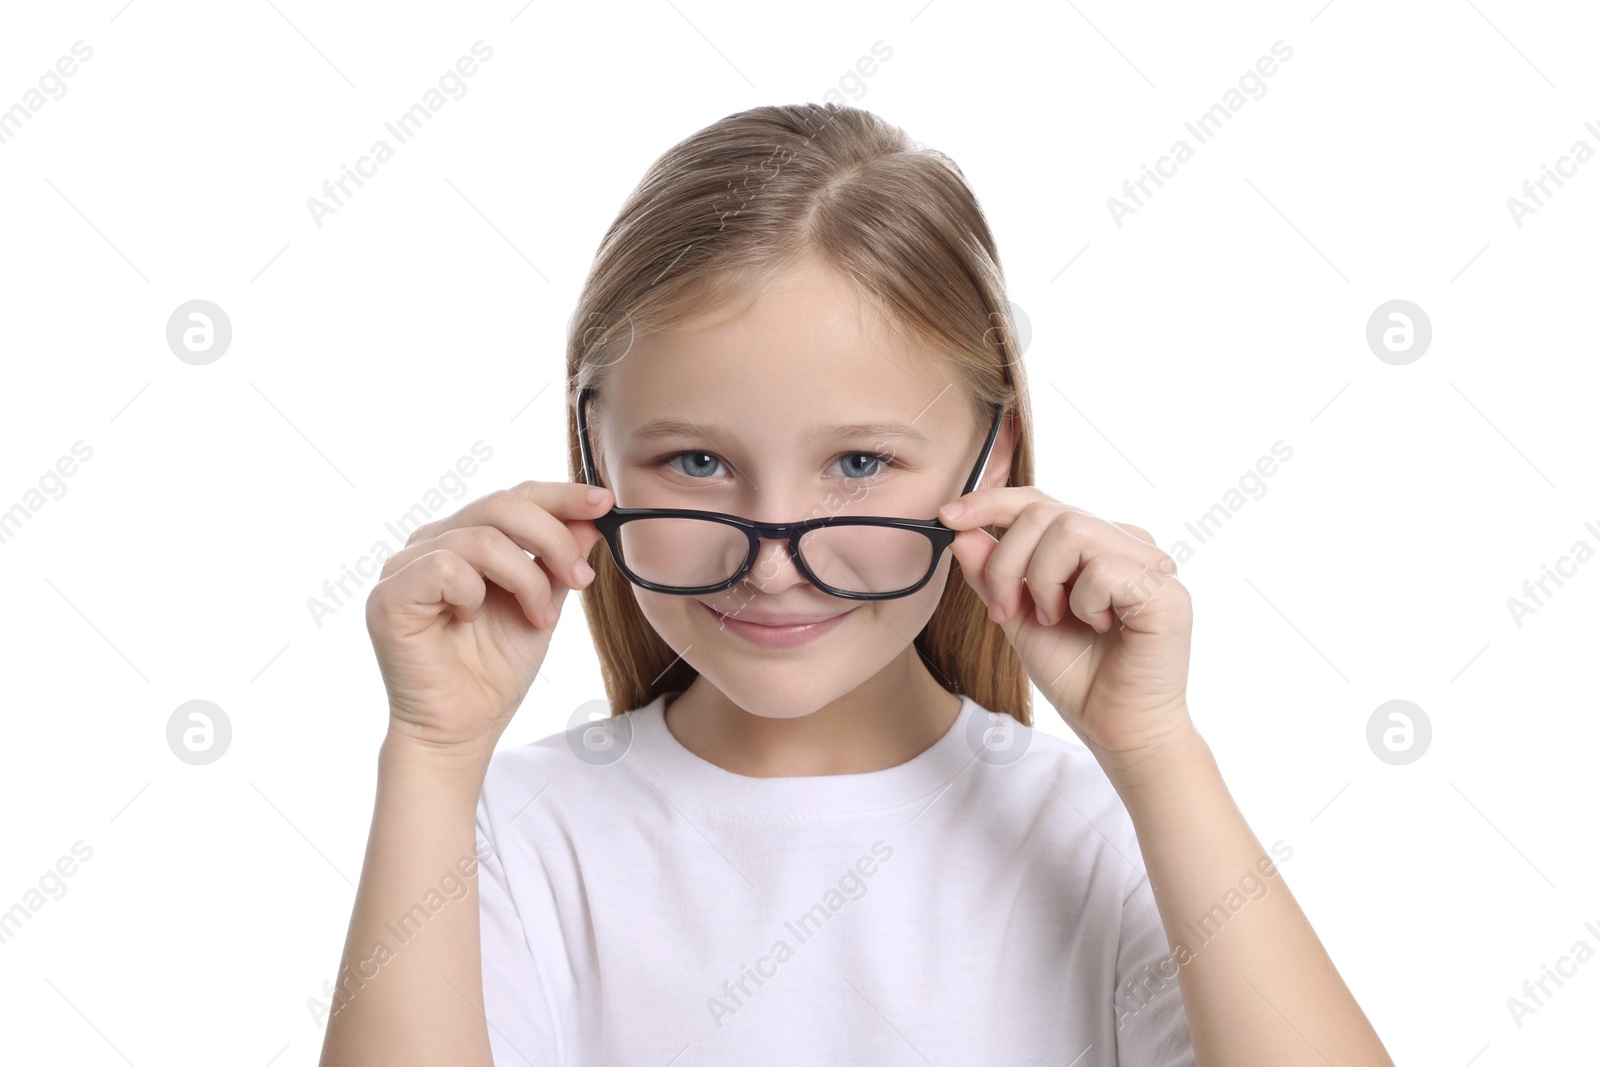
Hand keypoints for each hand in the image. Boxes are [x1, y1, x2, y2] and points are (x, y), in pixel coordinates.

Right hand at [365, 480, 613, 758]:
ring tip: (538, 619)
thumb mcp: (543, 604)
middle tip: (580, 581)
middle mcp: (431, 543)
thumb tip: (590, 516)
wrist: (464, 728)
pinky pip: (444, 566)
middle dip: (553, 540)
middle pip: (501, 504)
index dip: (562, 496)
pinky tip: (473, 621)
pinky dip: (474, 594)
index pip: (515, 496)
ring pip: (482, 538)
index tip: (605, 504)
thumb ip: (558, 560)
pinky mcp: (389, 596)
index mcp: (464, 538)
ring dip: (525, 580)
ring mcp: (404, 566)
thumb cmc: (495, 670)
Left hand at [937, 487, 1195, 779]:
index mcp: (1095, 544)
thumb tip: (961, 533)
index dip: (990, 502)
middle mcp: (1126, 544)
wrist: (1115, 729)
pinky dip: (1083, 603)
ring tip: (1056, 619)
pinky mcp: (1166, 591)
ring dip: (1044, 581)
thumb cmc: (1077, 676)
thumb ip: (992, 575)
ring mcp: (1150, 563)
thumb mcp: (1018, 618)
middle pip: (1045, 512)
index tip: (947, 517)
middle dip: (1007, 562)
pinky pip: (1102, 568)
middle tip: (1005, 611)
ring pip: (1071, 529)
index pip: (1040, 502)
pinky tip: (1099, 628)